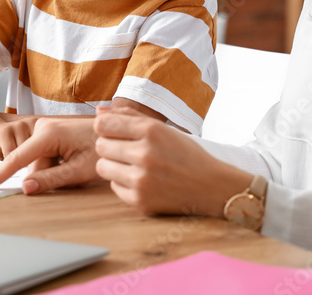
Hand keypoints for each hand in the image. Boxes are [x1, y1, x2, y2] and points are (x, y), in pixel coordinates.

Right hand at [0, 117, 98, 193]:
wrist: (115, 130)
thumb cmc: (101, 148)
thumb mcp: (79, 170)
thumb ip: (50, 180)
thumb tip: (25, 188)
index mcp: (47, 135)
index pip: (16, 159)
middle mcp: (42, 128)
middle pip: (31, 164)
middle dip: (49, 174)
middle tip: (76, 166)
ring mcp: (44, 129)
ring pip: (38, 162)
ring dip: (55, 170)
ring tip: (78, 162)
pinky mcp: (48, 132)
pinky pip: (43, 156)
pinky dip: (56, 164)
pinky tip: (74, 158)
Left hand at [93, 106, 250, 216]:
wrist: (212, 187)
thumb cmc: (185, 154)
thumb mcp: (163, 129)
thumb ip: (129, 117)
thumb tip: (98, 110)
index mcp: (151, 131)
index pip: (103, 124)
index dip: (106, 127)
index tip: (115, 132)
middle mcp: (145, 154)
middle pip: (101, 146)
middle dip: (110, 146)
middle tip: (127, 150)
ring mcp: (142, 180)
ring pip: (102, 167)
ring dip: (113, 165)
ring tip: (132, 164)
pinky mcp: (141, 201)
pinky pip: (114, 187)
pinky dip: (123, 183)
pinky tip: (141, 180)